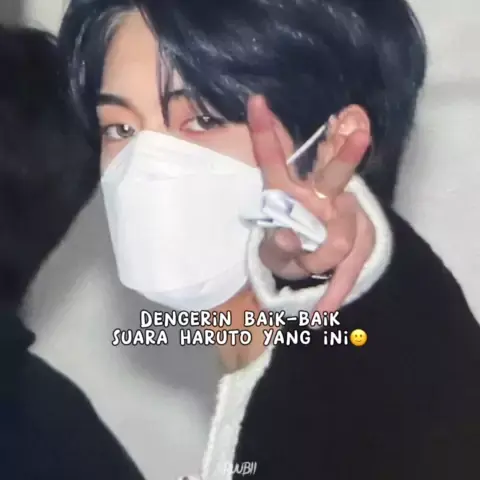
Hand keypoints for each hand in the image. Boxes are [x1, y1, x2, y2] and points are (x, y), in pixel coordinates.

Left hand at [247, 95, 374, 312]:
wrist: (323, 260)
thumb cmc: (290, 239)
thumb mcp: (274, 235)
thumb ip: (276, 232)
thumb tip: (283, 223)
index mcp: (293, 190)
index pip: (277, 161)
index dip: (265, 134)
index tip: (255, 103)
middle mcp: (325, 197)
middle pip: (335, 176)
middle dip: (345, 154)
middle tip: (357, 129)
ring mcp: (345, 221)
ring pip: (334, 242)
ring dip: (312, 262)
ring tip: (302, 269)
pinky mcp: (357, 249)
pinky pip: (345, 273)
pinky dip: (333, 292)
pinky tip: (322, 314)